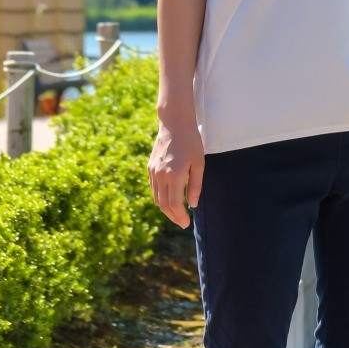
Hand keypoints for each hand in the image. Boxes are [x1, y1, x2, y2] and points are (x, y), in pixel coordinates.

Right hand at [148, 111, 204, 228]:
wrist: (174, 123)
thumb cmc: (191, 142)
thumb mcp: (199, 163)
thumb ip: (196, 185)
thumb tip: (192, 204)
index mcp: (174, 175)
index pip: (174, 204)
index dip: (180, 217)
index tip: (186, 224)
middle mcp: (160, 175)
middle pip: (163, 205)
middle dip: (173, 216)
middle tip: (183, 223)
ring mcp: (153, 172)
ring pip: (157, 198)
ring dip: (166, 209)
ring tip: (177, 214)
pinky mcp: (149, 168)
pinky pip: (154, 189)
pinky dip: (160, 198)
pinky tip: (169, 199)